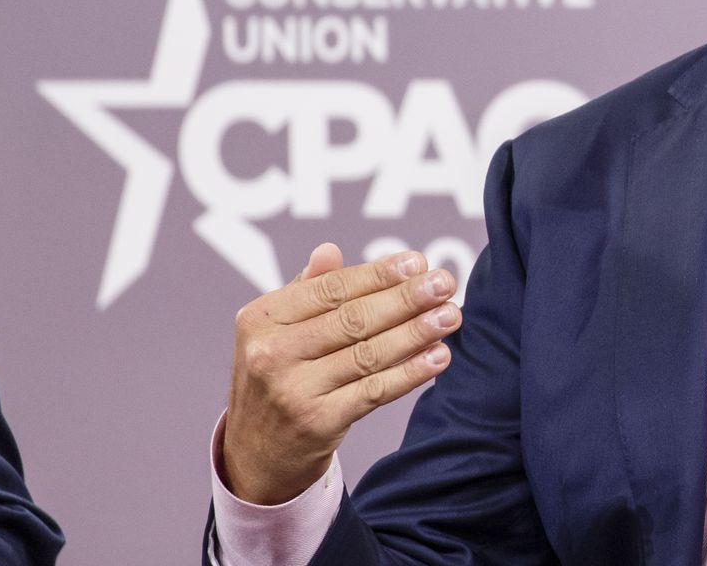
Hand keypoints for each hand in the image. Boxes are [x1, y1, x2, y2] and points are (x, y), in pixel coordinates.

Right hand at [220, 242, 461, 504]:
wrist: (255, 455)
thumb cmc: (276, 380)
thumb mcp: (275, 333)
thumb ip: (305, 292)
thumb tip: (330, 250)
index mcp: (261, 318)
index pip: (331, 288)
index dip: (378, 274)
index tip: (418, 263)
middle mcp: (271, 353)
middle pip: (353, 318)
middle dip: (406, 299)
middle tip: (445, 283)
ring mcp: (292, 390)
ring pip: (369, 353)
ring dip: (417, 332)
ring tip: (451, 315)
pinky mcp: (317, 422)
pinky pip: (374, 390)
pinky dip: (411, 372)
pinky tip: (439, 356)